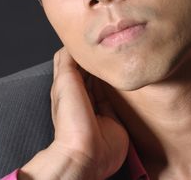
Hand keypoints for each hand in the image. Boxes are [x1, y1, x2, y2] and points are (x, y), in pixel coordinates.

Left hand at [19, 48, 128, 179]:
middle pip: (92, 73)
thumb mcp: (65, 81)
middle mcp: (83, 97)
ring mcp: (99, 108)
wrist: (86, 153)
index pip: (74, 63)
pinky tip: (126, 77)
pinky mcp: (114, 117)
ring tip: (120, 57)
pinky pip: (119, 98)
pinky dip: (122, 88)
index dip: (83, 51)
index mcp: (67, 89)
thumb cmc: (71, 120)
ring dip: (111, 73)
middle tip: (111, 44)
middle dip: (99, 61)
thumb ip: (68, 60)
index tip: (94, 36)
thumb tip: (72, 42)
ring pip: (106, 84)